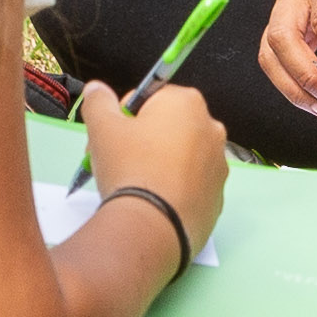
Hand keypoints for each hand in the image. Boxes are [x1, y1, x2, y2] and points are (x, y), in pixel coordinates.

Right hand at [75, 76, 230, 261]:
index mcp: (187, 102)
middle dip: (142, 140)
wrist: (152, 227)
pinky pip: (190, 185)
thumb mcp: (102, 127)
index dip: (125, 117)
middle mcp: (211, 129)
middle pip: (167, 127)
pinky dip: (173, 189)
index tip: (111, 137)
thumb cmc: (129, 168)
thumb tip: (97, 89)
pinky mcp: (218, 197)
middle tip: (116, 162)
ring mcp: (219, 165)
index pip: (150, 98)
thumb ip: (98, 101)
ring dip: (158, 164)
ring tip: (135, 185)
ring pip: (180, 157)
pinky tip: (154, 201)